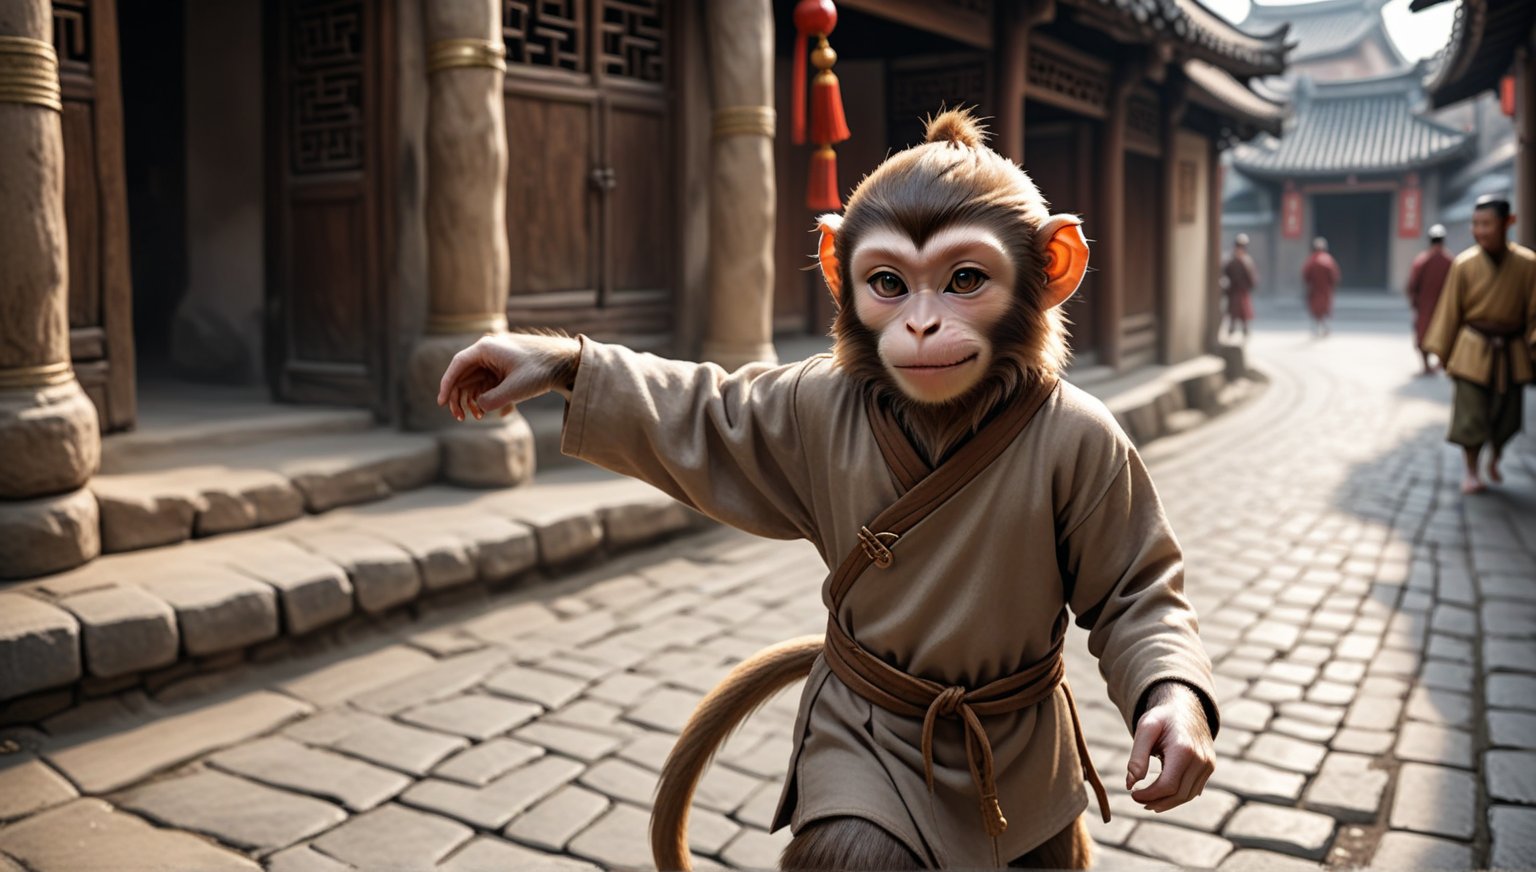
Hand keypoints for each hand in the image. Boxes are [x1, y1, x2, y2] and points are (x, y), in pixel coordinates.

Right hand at [437, 333, 581, 420]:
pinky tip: (503, 412)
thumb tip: (479, 407)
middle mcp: (489, 351)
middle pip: (465, 374)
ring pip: (478, 380)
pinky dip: (491, 397)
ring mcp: (498, 359)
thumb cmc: (542, 371)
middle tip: (459, 417)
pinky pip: (491, 383)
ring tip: (479, 417)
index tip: (441, 402)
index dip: (446, 384)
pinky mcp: (507, 368)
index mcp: (487, 348)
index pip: (458, 365)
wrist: (568, 362)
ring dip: (476, 399)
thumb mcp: (515, 390)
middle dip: (460, 397)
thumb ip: (491, 401)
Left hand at [1125, 681, 1214, 812]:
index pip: (1168, 784)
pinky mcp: (1209, 767)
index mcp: (1184, 749)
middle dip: (1156, 801)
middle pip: (1179, 794)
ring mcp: (1208, 764)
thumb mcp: (1145, 729)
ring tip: (1148, 802)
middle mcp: (1201, 759)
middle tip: (1137, 800)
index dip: (1149, 794)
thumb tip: (1130, 784)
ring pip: (1188, 795)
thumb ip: (1137, 756)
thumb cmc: (1162, 718)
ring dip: (1167, 803)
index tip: (1133, 794)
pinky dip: (1178, 797)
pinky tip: (1163, 797)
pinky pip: (1194, 790)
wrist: (1186, 707)